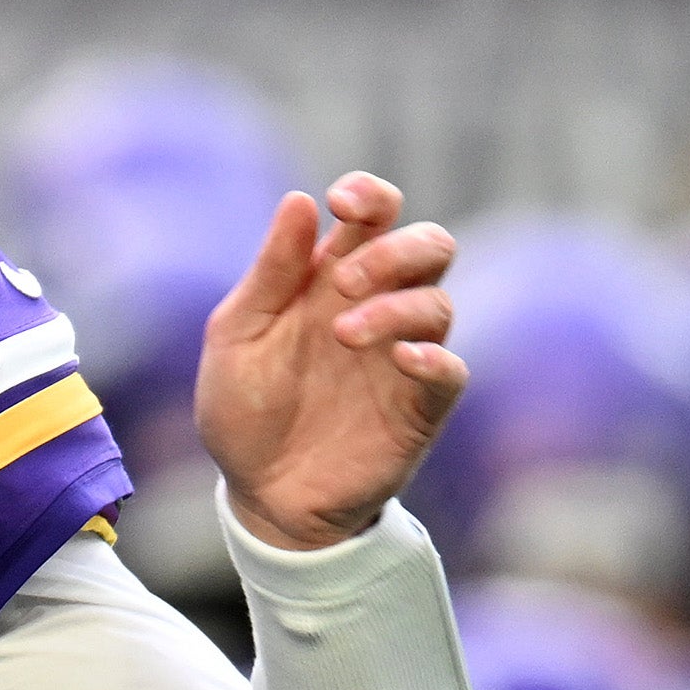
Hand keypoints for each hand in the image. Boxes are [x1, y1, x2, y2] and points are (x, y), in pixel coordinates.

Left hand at [196, 172, 466, 550]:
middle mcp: (378, 309)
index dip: (372, 196)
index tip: (343, 203)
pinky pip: (451, 369)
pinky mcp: (420, 407)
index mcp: (331, 280)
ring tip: (345, 335)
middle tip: (346, 281)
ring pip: (439, 302)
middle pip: (429, 246)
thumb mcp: (238, 335)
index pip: (375, 216)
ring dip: (396, 306)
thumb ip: (271, 272)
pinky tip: (399, 359)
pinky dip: (433, 356)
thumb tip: (300, 200)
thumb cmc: (244, 409)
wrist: (259, 493)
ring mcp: (402, 357)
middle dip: (395, 249)